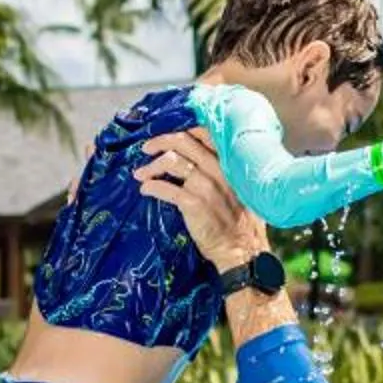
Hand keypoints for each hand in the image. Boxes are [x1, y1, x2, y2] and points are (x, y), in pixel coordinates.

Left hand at [136, 129, 267, 271]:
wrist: (241, 250)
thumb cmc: (241, 223)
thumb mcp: (240, 190)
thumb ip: (224, 173)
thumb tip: (199, 162)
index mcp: (230, 165)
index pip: (205, 135)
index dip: (183, 132)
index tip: (168, 139)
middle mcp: (219, 171)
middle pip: (183, 142)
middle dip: (160, 142)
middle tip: (146, 149)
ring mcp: (206, 187)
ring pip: (172, 161)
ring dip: (151, 166)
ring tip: (141, 174)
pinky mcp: (194, 204)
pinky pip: (166, 188)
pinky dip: (152, 186)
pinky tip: (146, 189)